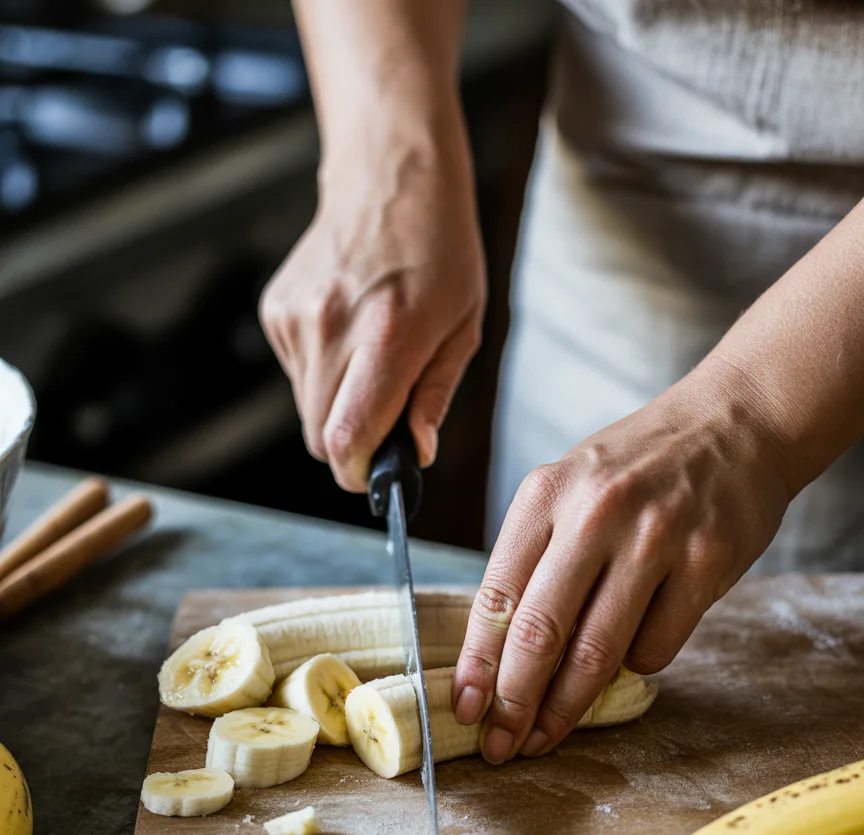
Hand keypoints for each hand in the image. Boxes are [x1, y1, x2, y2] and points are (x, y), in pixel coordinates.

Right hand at [259, 121, 485, 491]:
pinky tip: (346, 333)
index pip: (347, 436)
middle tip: (384, 418)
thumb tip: (416, 454)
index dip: (360, 472)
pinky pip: (296, 375)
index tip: (377, 474)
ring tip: (369, 357)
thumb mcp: (463, 327)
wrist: (390, 178)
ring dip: (337, 406)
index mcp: (387, 335)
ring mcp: (296, 317)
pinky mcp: (275, 311)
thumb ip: (434, 396)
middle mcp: (332, 326)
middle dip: (352, 445)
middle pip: (320, 436)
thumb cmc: (439, 252)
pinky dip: (321, 373)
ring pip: (306, 409)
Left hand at [452, 373, 791, 762]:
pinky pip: (657, 647)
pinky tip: (633, 651)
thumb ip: (535, 558)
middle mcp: (597, 512)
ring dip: (566, 709)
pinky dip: (636, 666)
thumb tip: (499, 655)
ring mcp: (656, 537)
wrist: (735, 423)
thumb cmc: (638, 467)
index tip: (464, 710)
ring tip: (546, 736)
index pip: (495, 596)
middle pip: (539, 633)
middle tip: (500, 747)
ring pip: (597, 652)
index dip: (476, 665)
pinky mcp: (708, 562)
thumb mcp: (570, 489)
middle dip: (513, 704)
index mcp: (546, 493)